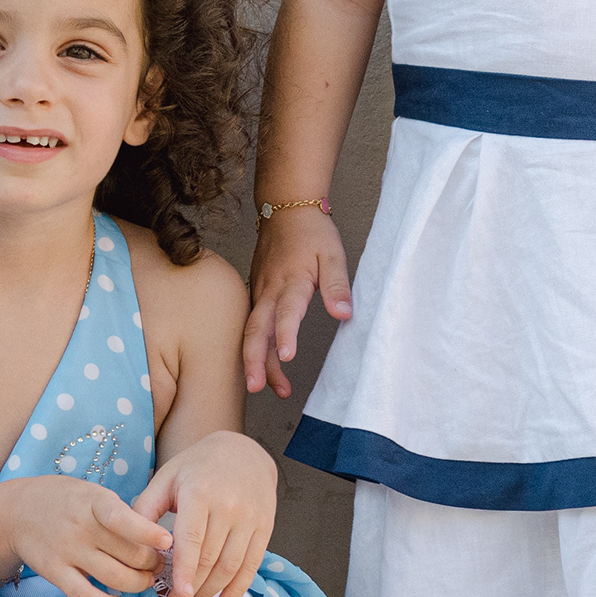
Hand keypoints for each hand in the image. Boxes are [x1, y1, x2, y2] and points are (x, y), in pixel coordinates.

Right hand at [0, 476, 173, 596]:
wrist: (17, 511)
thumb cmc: (66, 500)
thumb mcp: (93, 494)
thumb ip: (119, 513)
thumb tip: (156, 540)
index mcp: (94, 502)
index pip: (123, 519)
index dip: (148, 532)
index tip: (168, 541)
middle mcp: (81, 527)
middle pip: (128, 554)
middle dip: (152, 563)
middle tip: (159, 564)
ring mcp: (67, 551)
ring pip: (115, 578)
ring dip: (138, 584)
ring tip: (145, 580)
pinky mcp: (55, 573)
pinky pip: (85, 596)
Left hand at [138, 431, 276, 596]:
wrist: (244, 452)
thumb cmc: (196, 467)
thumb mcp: (166, 478)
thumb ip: (145, 508)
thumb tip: (127, 541)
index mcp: (200, 493)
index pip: (192, 540)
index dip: (184, 572)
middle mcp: (229, 506)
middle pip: (210, 558)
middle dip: (192, 589)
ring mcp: (250, 518)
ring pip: (231, 566)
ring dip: (211, 593)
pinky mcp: (265, 527)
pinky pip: (252, 565)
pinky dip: (238, 590)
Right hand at [241, 206, 352, 394]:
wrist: (285, 209)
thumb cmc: (311, 232)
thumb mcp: (333, 254)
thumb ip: (337, 285)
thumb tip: (344, 315)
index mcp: (291, 281)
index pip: (287, 312)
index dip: (286, 334)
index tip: (288, 357)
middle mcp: (269, 289)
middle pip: (257, 329)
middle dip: (255, 360)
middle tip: (258, 387)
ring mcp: (259, 292)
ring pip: (251, 330)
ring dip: (255, 360)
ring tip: (264, 387)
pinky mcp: (256, 293)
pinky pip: (251, 323)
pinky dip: (253, 346)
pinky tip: (260, 365)